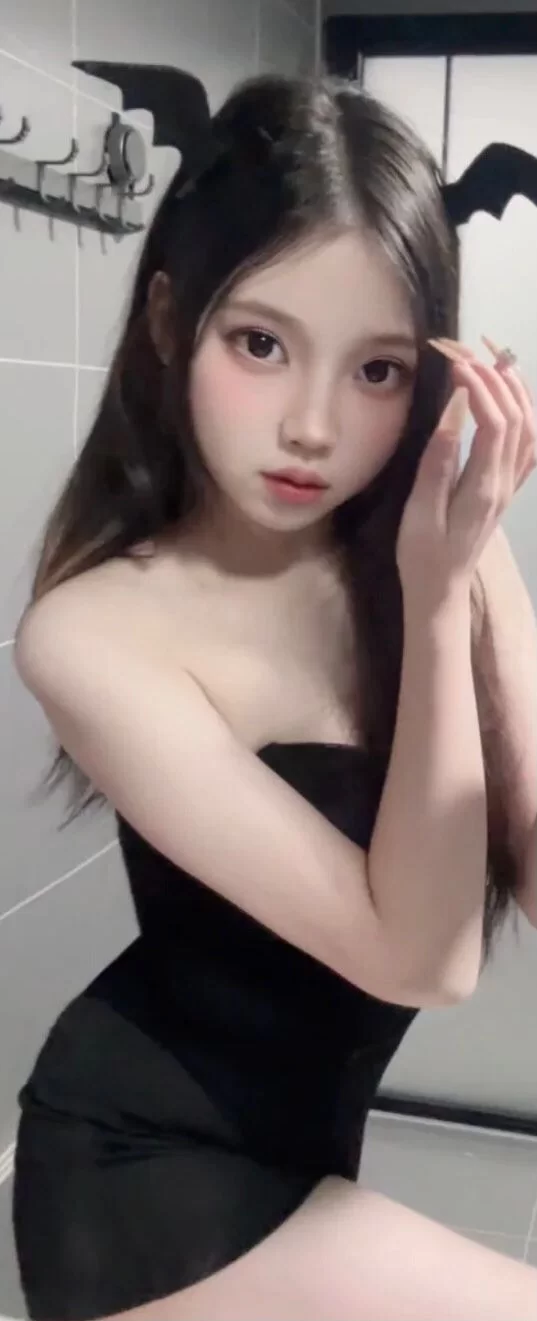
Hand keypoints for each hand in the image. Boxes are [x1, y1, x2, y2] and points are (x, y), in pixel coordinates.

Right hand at [396, 339, 535, 611]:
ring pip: (530, 425)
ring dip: (514, 388)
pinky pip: (529, 442)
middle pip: (517, 416)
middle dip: (494, 376)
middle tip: (463, 350)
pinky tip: (507, 395)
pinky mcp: (507, 487)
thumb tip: (455, 409)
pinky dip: (522, 411)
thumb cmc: (422, 555)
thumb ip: (439, 460)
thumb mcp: (421, 511)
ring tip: (491, 358)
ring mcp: (512, 485)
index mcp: (485, 487)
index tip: (453, 362)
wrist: (440, 590)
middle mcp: (506, 482)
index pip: (496, 422)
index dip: (479, 386)